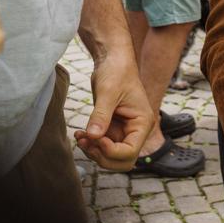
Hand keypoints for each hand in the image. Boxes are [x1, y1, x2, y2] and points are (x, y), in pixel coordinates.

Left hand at [72, 51, 153, 170]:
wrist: (112, 61)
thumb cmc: (116, 72)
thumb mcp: (108, 92)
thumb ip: (101, 116)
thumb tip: (93, 137)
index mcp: (142, 123)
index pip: (130, 152)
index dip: (111, 151)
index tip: (96, 138)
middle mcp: (136, 131)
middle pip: (123, 161)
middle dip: (102, 157)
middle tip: (86, 143)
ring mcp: (124, 131)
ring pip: (111, 157)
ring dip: (94, 152)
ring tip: (80, 137)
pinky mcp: (113, 129)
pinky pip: (102, 146)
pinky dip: (91, 144)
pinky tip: (80, 134)